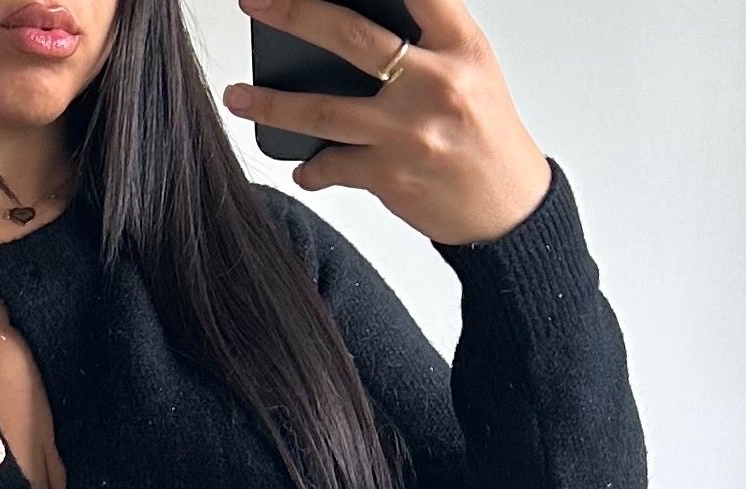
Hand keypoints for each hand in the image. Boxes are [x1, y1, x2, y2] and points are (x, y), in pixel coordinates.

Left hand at [222, 0, 551, 248]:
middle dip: (293, 13)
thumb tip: (353, 24)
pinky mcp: (391, 177)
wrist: (508, 210)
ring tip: (238, 97)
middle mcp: (434, 84)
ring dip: (271, 104)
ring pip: (323, 111)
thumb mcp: (471, 67)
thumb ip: (425, 36)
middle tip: (254, 2)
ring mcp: (408, 133)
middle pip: (350, 36)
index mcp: (459, 46)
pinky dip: (311, 168)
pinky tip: (302, 166)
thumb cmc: (485, 133)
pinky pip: (333, 166)